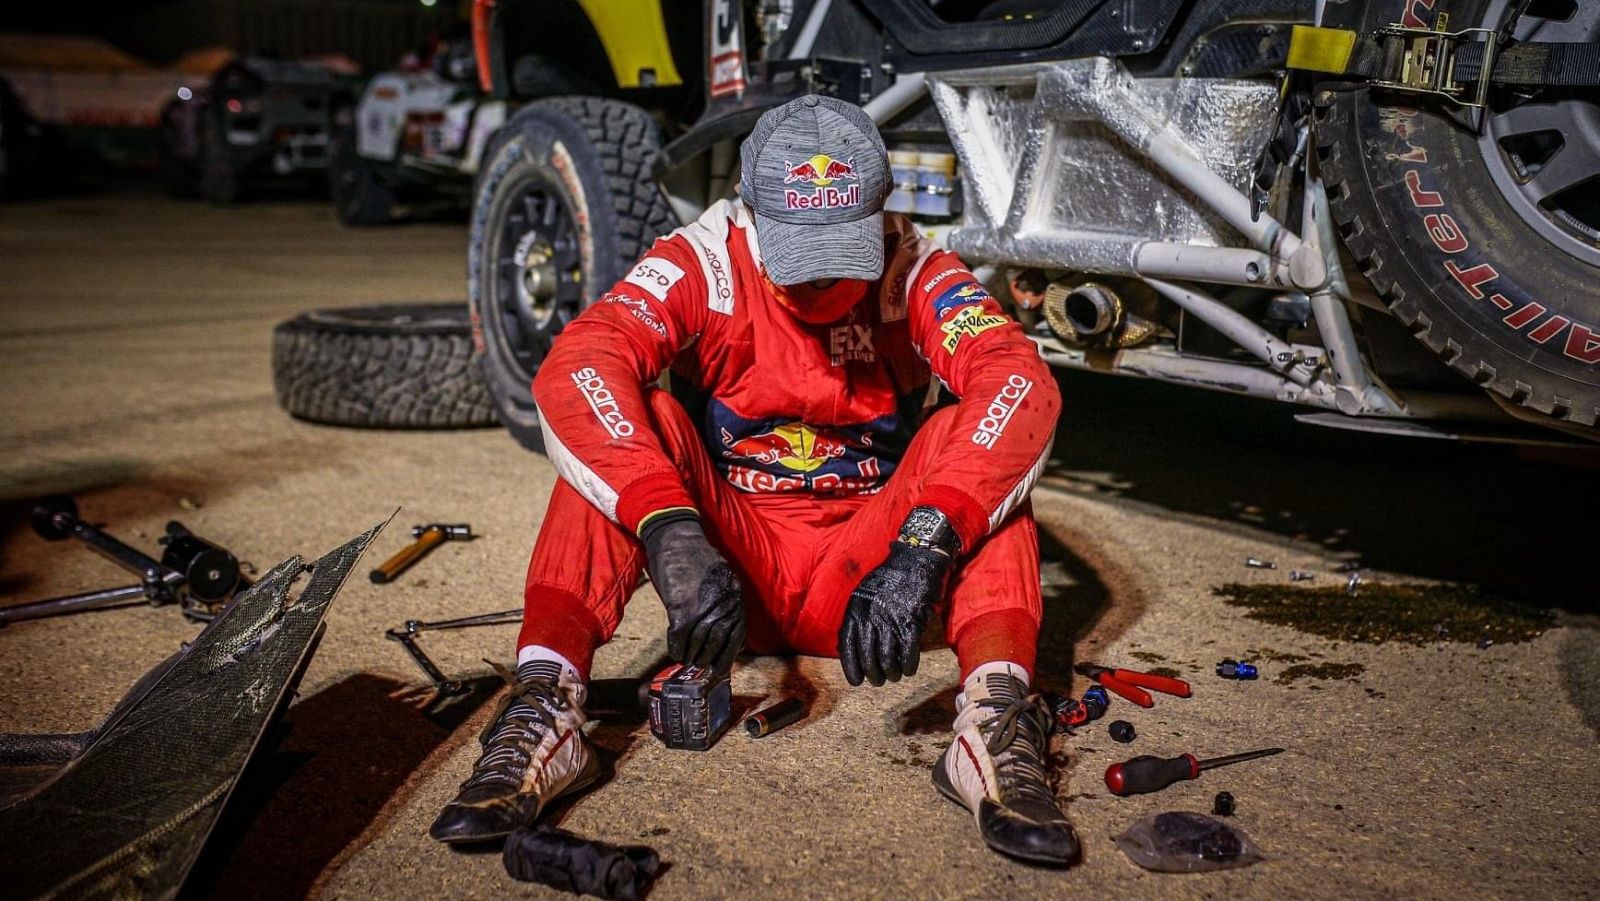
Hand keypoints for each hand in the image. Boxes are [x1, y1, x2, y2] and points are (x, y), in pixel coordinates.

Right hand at [643, 519, 744, 671]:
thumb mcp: (722, 578)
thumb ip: (727, 604)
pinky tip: (675, 651)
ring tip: (687, 661)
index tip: (722, 667)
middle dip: (709, 659)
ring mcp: (702, 607)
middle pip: (718, 642)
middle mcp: (722, 604)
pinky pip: (679, 637)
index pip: (737, 635)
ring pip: (698, 643)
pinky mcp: (680, 608)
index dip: (729, 654)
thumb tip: (728, 633)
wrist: (677, 537)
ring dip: (692, 656)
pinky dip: (676, 648)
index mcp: (735, 596)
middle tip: (702, 668)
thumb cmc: (697, 557)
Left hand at [837, 541, 953, 685]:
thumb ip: (857, 618)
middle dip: (874, 674)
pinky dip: (908, 665)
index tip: (856, 681)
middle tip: (879, 681)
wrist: (915, 560)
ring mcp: (891, 620)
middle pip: (868, 656)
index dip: (851, 667)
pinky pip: (908, 652)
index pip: (848, 645)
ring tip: (894, 676)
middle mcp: (871, 616)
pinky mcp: (911, 622)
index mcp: (856, 609)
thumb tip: (847, 647)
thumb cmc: (890, 580)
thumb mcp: (864, 594)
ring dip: (891, 673)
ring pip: (887, 658)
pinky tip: (909, 669)